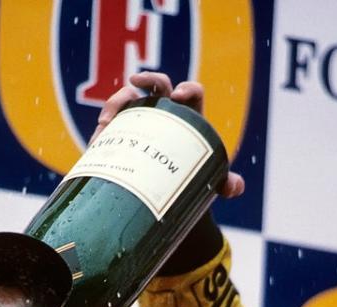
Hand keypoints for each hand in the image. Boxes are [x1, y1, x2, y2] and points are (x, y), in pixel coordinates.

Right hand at [92, 71, 244, 198]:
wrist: (169, 198)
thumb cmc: (194, 183)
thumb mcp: (211, 183)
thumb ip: (228, 185)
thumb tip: (234, 187)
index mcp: (191, 118)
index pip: (193, 93)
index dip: (188, 89)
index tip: (179, 96)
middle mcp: (166, 114)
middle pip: (159, 86)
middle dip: (149, 78)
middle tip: (137, 82)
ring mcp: (141, 122)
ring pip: (130, 100)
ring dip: (118, 100)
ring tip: (108, 117)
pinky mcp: (123, 135)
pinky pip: (113, 121)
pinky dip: (106, 121)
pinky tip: (102, 129)